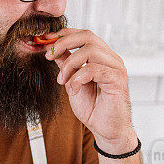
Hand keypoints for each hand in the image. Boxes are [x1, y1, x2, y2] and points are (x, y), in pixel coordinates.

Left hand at [45, 29, 135, 152]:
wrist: (106, 130)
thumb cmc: (93, 108)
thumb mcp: (72, 82)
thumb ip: (66, 65)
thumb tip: (54, 50)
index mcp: (101, 57)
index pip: (83, 34)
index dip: (64, 34)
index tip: (45, 40)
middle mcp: (110, 59)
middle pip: (87, 36)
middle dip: (63, 43)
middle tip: (49, 56)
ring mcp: (116, 68)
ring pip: (90, 50)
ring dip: (69, 64)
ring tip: (62, 81)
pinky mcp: (117, 79)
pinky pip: (95, 69)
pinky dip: (78, 77)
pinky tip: (74, 89)